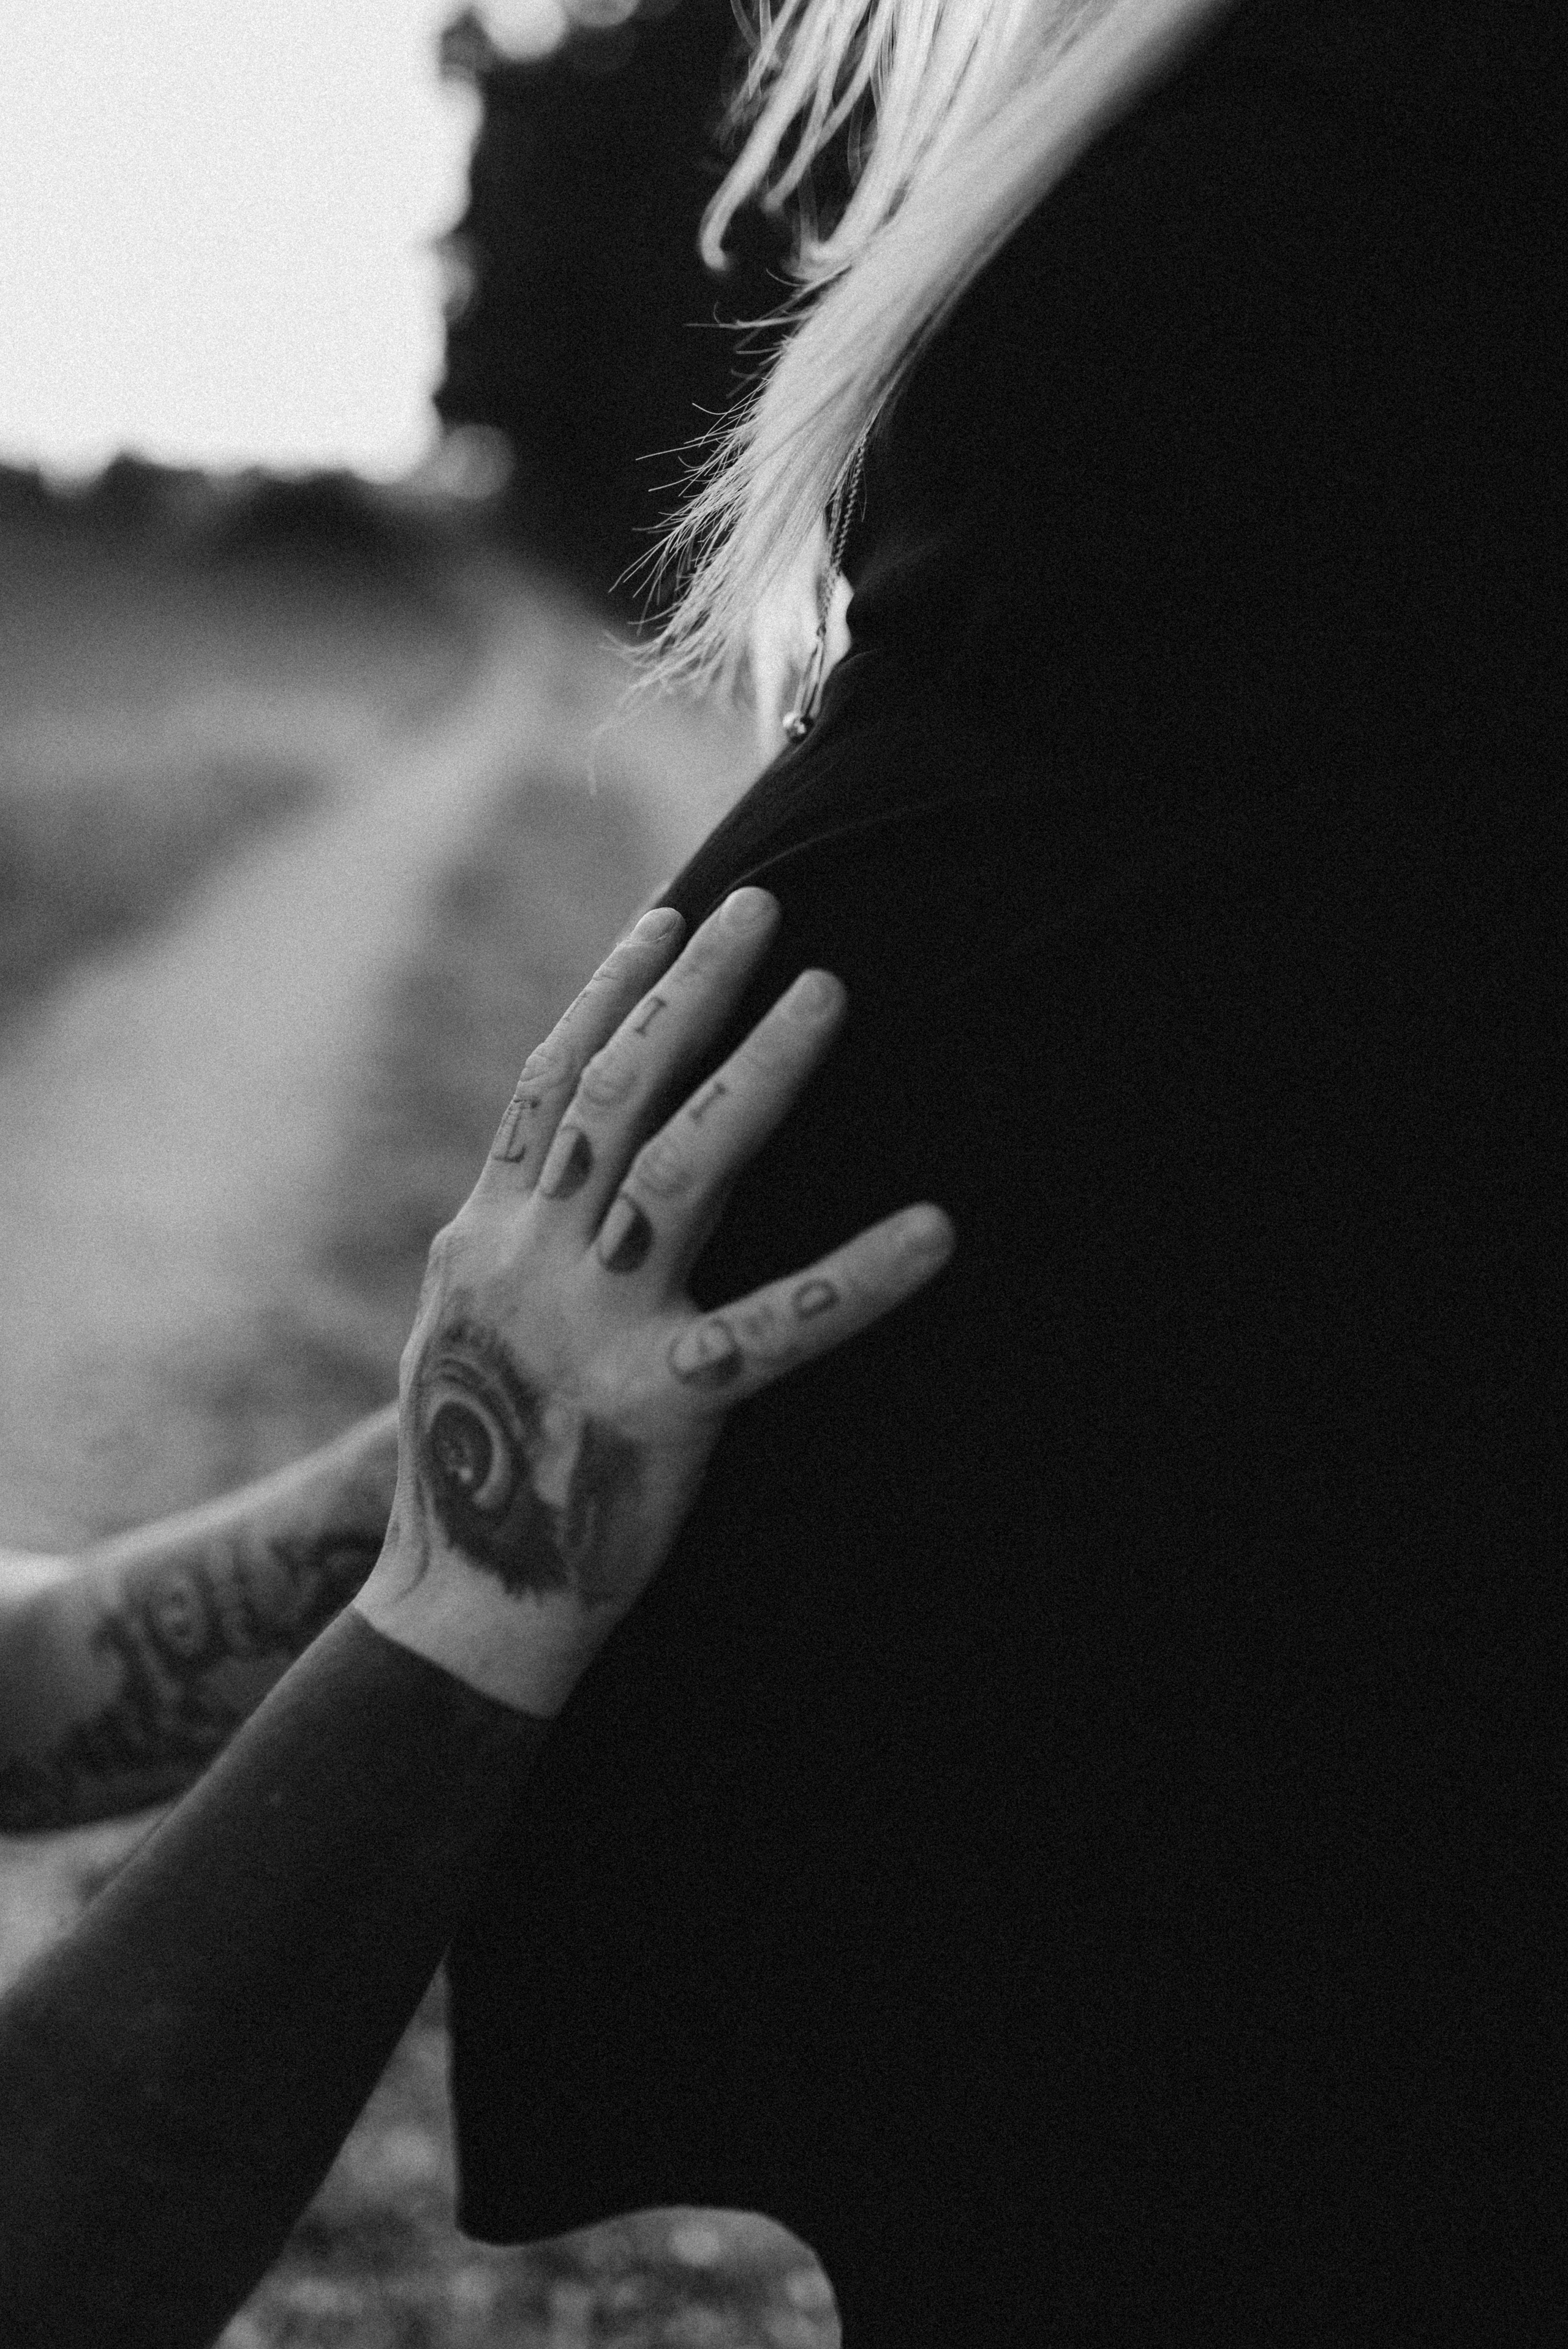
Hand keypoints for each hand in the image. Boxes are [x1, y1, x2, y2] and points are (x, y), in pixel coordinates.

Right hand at [353, 888, 953, 1711]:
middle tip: (765, 905)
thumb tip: (539, 1158)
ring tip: (830, 993)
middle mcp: (531, 1260)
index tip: (671, 915)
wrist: (462, 1600)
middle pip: (616, 1092)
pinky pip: (776, 1325)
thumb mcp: (457, 1323)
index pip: (553, 1082)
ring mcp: (594, 1327)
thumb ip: (501, 1234)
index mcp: (485, 1235)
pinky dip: (860, 1275)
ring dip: (759, 1071)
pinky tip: (936, 1227)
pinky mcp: (662, 1404)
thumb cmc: (469, 1460)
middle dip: (692, 990)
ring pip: (681, 1168)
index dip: (613, 991)